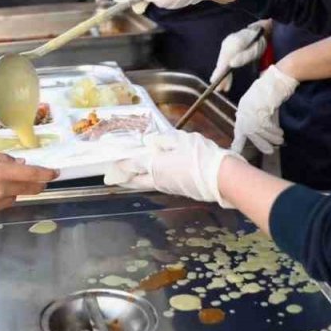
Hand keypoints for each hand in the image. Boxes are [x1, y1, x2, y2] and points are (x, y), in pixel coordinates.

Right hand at [0, 151, 57, 217]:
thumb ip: (3, 159)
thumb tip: (21, 164)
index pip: (32, 175)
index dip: (46, 174)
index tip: (55, 172)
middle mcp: (1, 191)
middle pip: (30, 190)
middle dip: (39, 184)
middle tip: (41, 178)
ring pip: (16, 197)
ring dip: (17, 190)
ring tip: (2, 181)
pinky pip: (4, 204)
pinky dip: (4, 197)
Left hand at [104, 131, 243, 207]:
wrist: (220, 179)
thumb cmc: (199, 156)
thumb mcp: (180, 140)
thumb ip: (163, 140)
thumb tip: (149, 141)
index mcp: (154, 165)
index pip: (131, 163)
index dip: (120, 162)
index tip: (110, 163)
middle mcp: (157, 179)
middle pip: (135, 180)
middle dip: (123, 177)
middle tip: (113, 175)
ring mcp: (167, 186)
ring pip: (145, 183)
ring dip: (135, 179)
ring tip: (129, 174)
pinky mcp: (177, 190)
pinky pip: (156, 184)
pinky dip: (148, 179)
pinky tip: (151, 174)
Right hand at [211, 20, 269, 91]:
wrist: (258, 31)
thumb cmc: (258, 41)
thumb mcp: (255, 50)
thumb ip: (244, 57)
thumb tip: (231, 64)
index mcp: (235, 43)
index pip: (225, 58)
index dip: (220, 70)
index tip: (215, 79)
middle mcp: (228, 43)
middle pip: (222, 61)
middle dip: (219, 75)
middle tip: (218, 88)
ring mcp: (226, 46)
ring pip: (222, 62)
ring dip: (221, 75)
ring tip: (221, 88)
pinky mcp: (227, 49)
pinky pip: (224, 61)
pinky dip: (224, 71)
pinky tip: (225, 81)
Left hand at [231, 65, 298, 154]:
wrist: (279, 76)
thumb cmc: (272, 86)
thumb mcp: (261, 100)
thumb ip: (257, 112)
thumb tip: (258, 126)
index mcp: (243, 106)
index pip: (239, 126)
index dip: (239, 139)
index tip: (237, 149)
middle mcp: (245, 108)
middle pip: (248, 132)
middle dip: (259, 143)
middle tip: (269, 151)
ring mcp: (253, 108)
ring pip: (259, 131)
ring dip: (271, 138)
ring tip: (280, 142)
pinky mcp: (262, 109)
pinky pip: (267, 126)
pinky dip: (274, 131)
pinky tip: (280, 134)